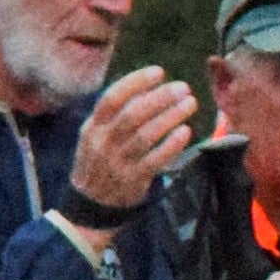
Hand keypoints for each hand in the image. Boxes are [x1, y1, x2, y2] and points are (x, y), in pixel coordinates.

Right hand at [68, 66, 197, 221]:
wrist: (90, 208)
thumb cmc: (98, 164)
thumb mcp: (95, 138)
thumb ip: (115, 116)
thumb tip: (146, 89)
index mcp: (92, 128)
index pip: (112, 98)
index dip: (136, 82)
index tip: (158, 72)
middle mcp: (103, 143)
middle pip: (132, 114)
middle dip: (160, 97)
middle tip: (183, 88)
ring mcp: (117, 163)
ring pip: (146, 136)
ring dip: (170, 117)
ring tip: (190, 104)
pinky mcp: (132, 181)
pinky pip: (155, 160)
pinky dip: (171, 145)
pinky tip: (185, 132)